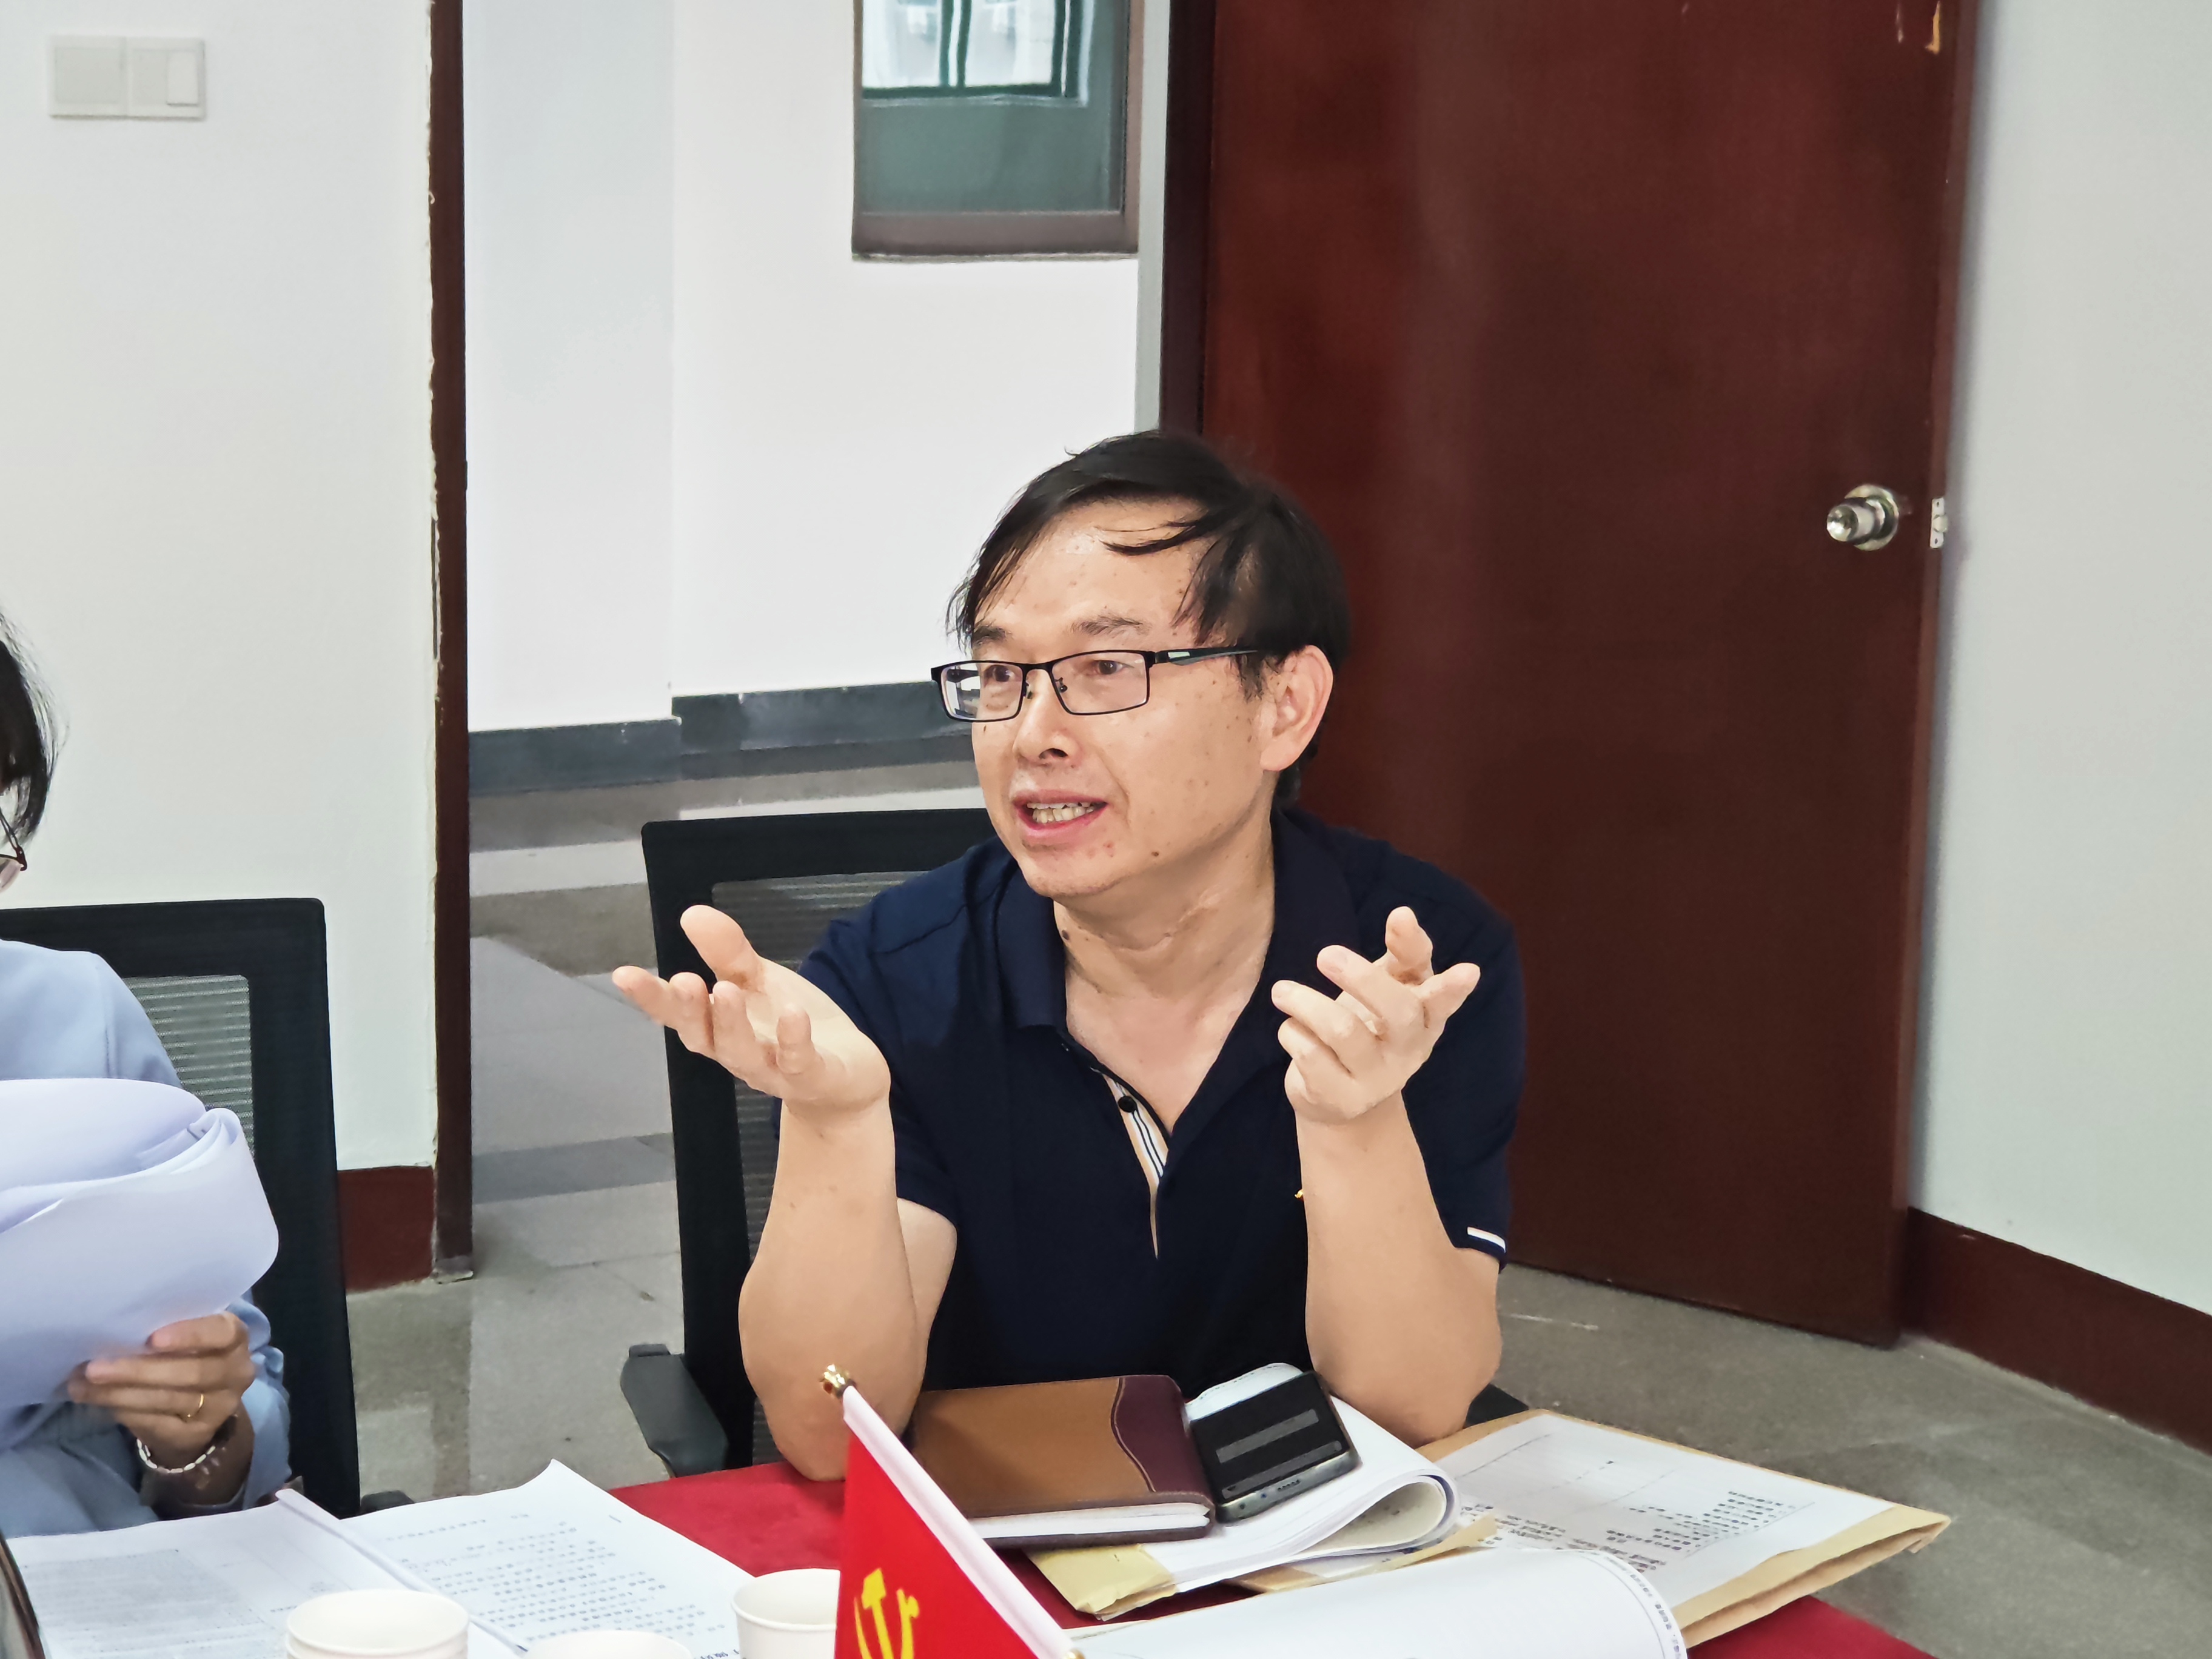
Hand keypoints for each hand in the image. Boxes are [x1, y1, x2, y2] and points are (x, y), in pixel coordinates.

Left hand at [70, 1312, 255, 1462]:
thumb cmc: (185, 1355)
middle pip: (190, 1373)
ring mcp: (219, 1407)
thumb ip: (164, 1331)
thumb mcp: (186, 1336)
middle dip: (138, 1370)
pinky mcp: (196, 1434)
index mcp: (234, 1338)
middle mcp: (235, 1373)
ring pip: (167, 1399)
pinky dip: (123, 1411)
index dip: (190, 1335)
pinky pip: (155, 1423)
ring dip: (119, 1393)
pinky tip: (97, 1401)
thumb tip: (110, 1329)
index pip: (221, 1333)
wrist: (200, 1407)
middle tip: (94, 1368)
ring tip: (81, 1386)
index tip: (153, 1338)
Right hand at [613, 906, 890, 1125]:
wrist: (845, 1077)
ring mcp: (772, 1070)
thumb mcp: (758, 981)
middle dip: (689, 1010)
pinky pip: (799, 1063)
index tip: (624, 974)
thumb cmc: (788, 1027)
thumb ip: (727, 952)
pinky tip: (793, 1015)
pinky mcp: (812, 1078)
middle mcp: (736, 1053)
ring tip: (725, 991)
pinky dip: (794, 1041)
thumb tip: (691, 913)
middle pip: (702, 1037)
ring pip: (743, 1054)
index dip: (649, 997)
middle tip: (683, 980)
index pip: (676, 1013)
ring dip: (732, 1024)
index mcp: (717, 1027)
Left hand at [1271, 907, 1482, 1125]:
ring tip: (1282, 991)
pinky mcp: (1340, 1098)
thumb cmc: (1371, 1024)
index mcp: (1426, 1018)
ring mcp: (1377, 1079)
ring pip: (1342, 1030)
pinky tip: (1291, 1029)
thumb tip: (1404, 914)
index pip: (1442, 1000)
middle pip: (1396, 1011)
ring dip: (1305, 1002)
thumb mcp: (1392, 986)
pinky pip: (1311, 1055)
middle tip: (1325, 954)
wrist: (1341, 1098)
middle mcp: (1409, 1051)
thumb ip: (1403, 951)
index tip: (1468, 970)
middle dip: (1361, 977)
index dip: (1453, 987)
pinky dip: (1292, 1032)